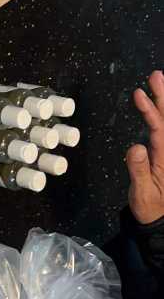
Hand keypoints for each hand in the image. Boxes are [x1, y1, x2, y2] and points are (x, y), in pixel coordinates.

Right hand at [126, 70, 163, 224]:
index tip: (141, 93)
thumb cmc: (150, 209)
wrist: (159, 222)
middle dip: (163, 97)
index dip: (151, 110)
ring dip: (163, 102)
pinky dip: (162, 116)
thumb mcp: (143, 194)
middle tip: (156, 75)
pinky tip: (159, 105)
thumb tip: (136, 147)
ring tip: (158, 81)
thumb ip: (139, 170)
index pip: (160, 129)